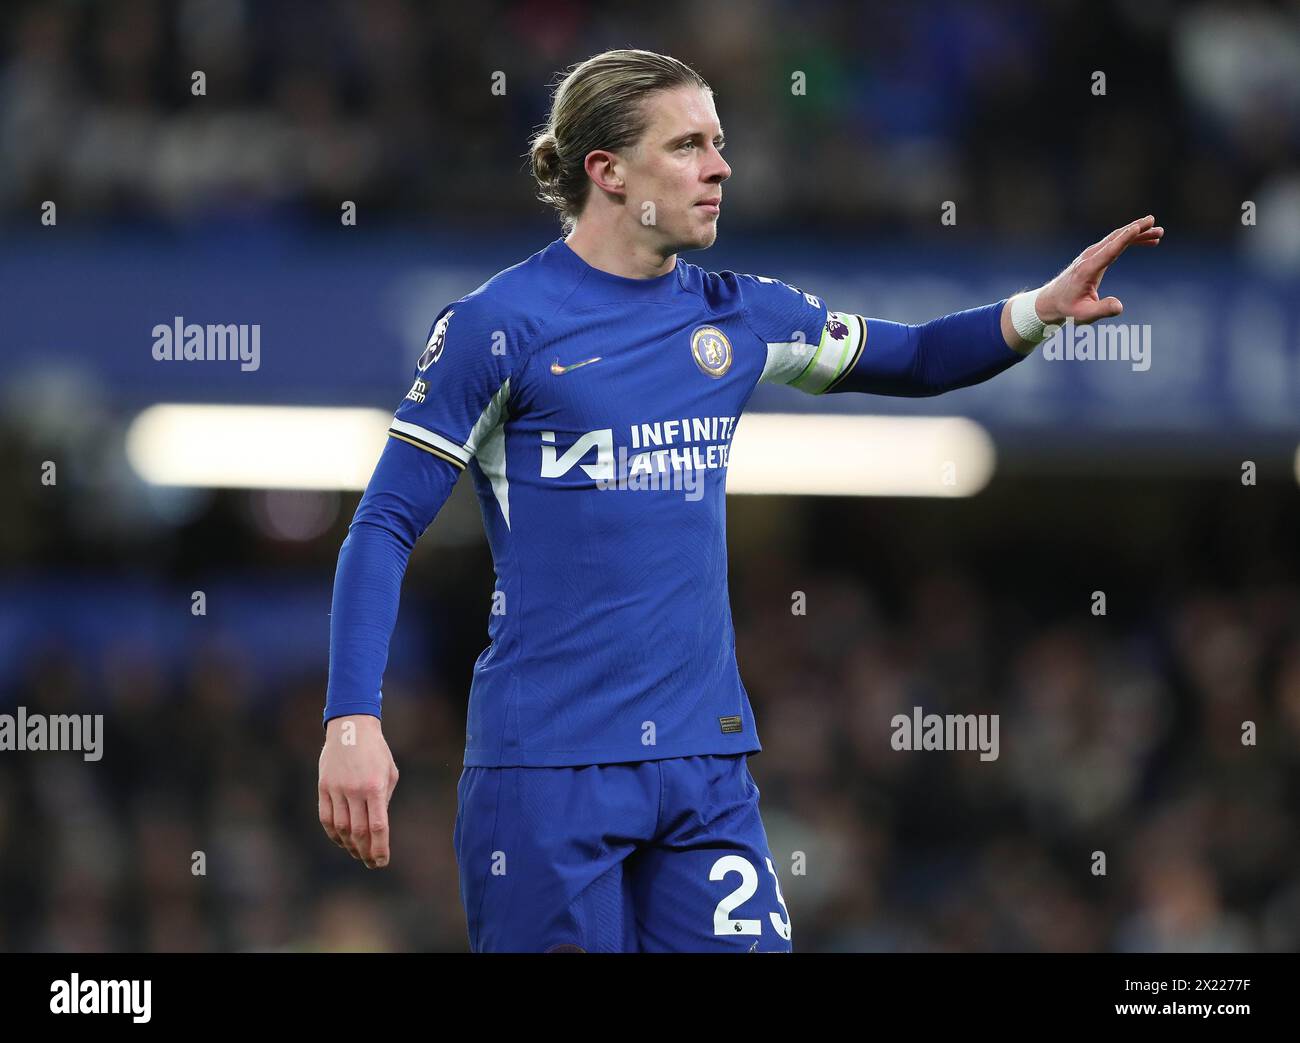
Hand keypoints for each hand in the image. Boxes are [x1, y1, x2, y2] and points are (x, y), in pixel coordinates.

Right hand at [318, 714, 398, 868]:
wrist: (351, 727)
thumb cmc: (376, 751)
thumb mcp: (389, 773)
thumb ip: (384, 800)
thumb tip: (377, 828)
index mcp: (375, 787)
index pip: (378, 827)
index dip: (380, 849)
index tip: (382, 862)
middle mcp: (355, 790)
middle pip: (359, 832)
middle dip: (366, 852)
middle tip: (371, 863)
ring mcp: (337, 789)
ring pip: (341, 828)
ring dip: (350, 846)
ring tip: (358, 854)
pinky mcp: (323, 787)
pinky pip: (326, 818)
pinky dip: (333, 834)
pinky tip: (342, 841)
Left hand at [1035, 215, 1162, 325]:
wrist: (1051, 302)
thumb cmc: (1067, 309)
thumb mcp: (1084, 314)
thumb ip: (1102, 310)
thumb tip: (1120, 306)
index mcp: (1087, 269)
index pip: (1110, 250)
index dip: (1125, 237)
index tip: (1140, 226)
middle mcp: (1089, 258)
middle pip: (1115, 238)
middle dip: (1136, 229)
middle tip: (1155, 223)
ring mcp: (1091, 255)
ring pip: (1116, 238)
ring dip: (1137, 233)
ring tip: (1159, 232)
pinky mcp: (1094, 256)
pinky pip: (1115, 243)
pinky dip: (1131, 240)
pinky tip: (1147, 241)